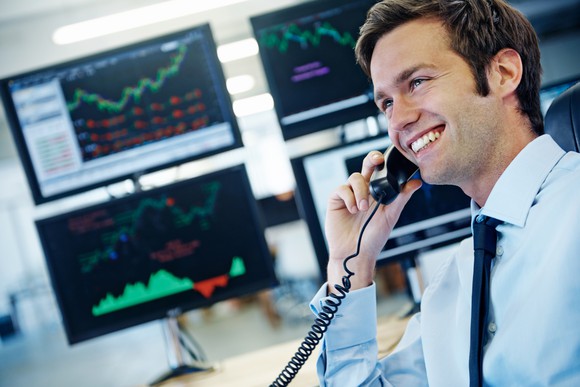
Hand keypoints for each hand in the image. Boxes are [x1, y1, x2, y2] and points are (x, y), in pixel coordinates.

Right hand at [325, 150, 421, 292]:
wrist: (355, 254)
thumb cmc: (373, 238)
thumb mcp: (390, 216)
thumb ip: (401, 198)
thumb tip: (416, 183)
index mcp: (376, 192)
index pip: (380, 171)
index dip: (382, 162)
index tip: (387, 159)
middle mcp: (362, 191)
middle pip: (366, 166)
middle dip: (371, 160)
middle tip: (376, 161)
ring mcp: (349, 195)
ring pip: (354, 178)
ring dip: (361, 191)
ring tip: (363, 208)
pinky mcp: (335, 200)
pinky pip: (341, 189)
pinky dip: (349, 198)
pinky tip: (353, 210)